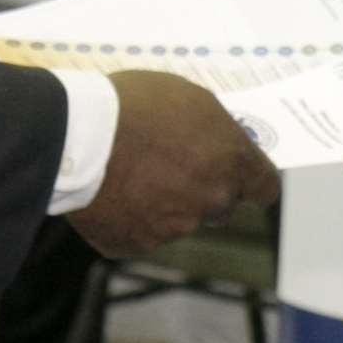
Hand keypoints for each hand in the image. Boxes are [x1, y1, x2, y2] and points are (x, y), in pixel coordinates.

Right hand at [72, 70, 279, 259]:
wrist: (77, 135)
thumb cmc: (134, 106)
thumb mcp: (190, 98)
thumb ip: (215, 131)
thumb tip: (220, 143)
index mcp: (232, 162)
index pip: (265, 188)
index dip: (252, 182)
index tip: (242, 176)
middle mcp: (211, 201)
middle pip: (220, 206)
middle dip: (202, 190)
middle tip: (170, 166)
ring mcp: (174, 228)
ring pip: (179, 221)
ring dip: (164, 204)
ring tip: (131, 174)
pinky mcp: (136, 244)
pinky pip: (140, 234)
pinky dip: (130, 219)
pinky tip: (112, 193)